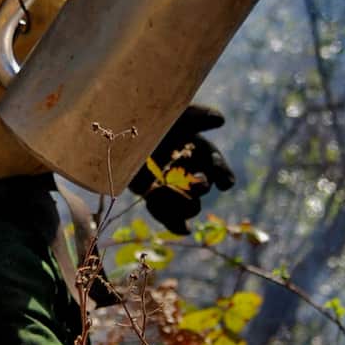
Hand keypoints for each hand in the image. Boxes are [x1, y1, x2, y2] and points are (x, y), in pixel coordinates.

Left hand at [130, 104, 234, 233]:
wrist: (121, 130)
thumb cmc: (153, 120)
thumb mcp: (175, 114)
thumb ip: (197, 116)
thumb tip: (221, 119)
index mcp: (198, 152)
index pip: (216, 165)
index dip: (221, 172)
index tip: (224, 181)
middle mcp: (189, 172)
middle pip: (203, 187)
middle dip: (200, 187)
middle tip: (196, 183)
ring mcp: (173, 187)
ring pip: (188, 206)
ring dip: (182, 204)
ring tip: (166, 193)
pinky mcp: (154, 197)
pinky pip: (169, 216)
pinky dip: (176, 224)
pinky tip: (184, 229)